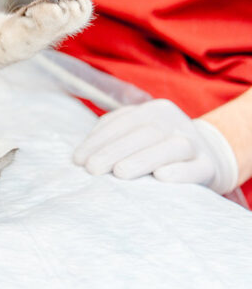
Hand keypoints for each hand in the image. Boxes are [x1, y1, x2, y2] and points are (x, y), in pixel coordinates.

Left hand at [73, 99, 238, 193]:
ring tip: (119, 173)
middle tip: (92, 169)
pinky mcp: (209, 165)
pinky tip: (162, 177)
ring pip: (171, 147)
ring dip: (142, 160)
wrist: (210, 155)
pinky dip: (179, 172)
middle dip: (113, 151)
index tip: (78, 160)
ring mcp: (195, 143)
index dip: (97, 140)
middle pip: (143, 134)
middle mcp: (174, 122)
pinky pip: (196, 167)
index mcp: (152, 111)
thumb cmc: (158, 148)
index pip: (120, 122)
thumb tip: (80, 157)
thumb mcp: (137, 135)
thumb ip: (113, 138)